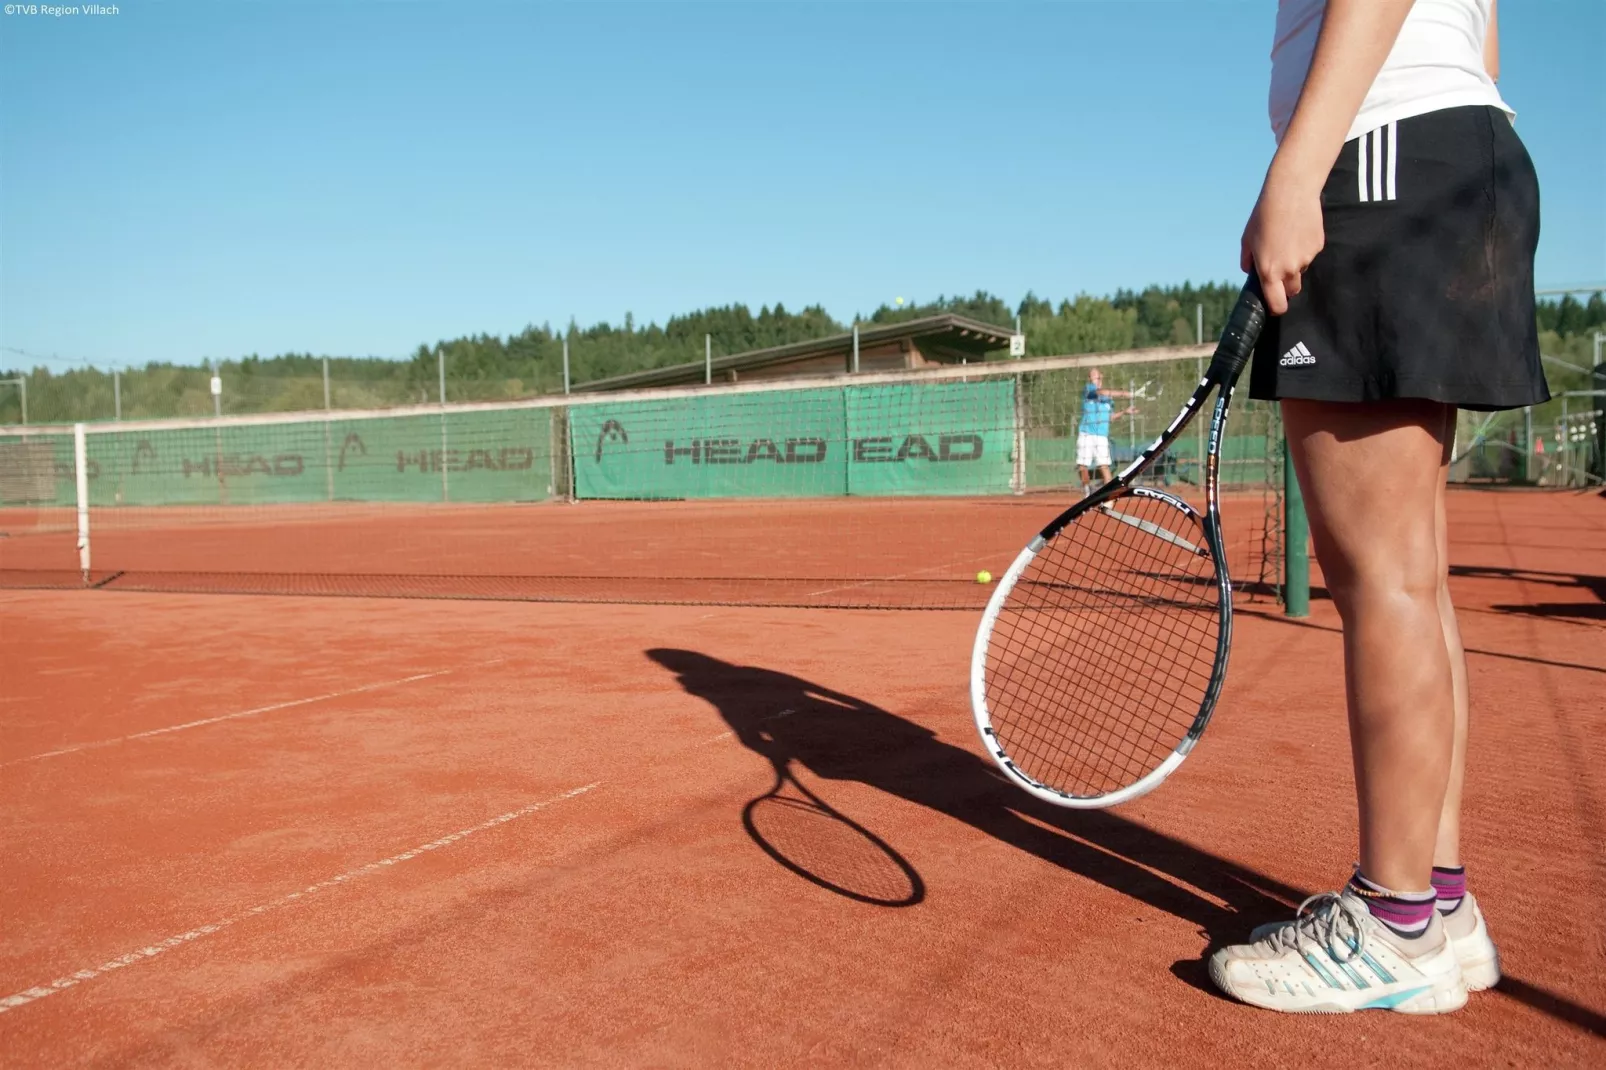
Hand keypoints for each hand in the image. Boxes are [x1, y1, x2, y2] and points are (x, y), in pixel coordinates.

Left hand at [1240, 169, 1324, 315]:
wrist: (1291, 192)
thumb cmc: (1264, 215)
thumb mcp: (1247, 240)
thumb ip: (1248, 261)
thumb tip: (1251, 271)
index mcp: (1269, 271)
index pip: (1278, 303)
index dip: (1276, 308)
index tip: (1275, 306)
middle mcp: (1289, 269)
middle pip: (1292, 291)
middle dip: (1285, 286)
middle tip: (1278, 269)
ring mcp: (1306, 258)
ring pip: (1301, 271)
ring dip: (1294, 265)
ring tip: (1286, 242)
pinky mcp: (1318, 246)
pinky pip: (1310, 255)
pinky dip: (1304, 250)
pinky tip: (1297, 232)